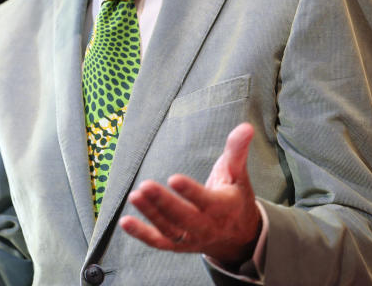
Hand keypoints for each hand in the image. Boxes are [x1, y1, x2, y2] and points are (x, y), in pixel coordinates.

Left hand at [119, 122, 261, 264]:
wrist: (238, 236)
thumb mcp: (238, 174)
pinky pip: (158, 242)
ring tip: (134, 195)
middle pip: (184, 218)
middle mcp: (207, 226)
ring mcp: (191, 238)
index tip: (174, 178)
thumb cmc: (235, 197)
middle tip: (145, 185)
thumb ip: (237, 151)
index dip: (190, 191)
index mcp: (223, 208)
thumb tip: (246, 126)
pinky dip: (141, 234)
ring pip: (169, 230)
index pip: (206, 200)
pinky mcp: (178, 245)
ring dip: (150, 215)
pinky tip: (125, 221)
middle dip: (164, 203)